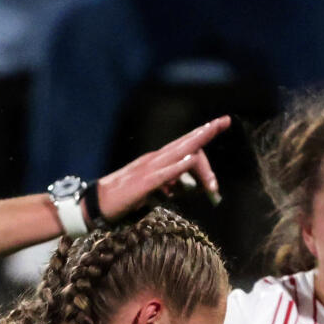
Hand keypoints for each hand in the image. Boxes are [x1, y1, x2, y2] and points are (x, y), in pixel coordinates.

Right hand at [99, 118, 227, 218]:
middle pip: (185, 143)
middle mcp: (155, 159)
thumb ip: (172, 186)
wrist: (98, 203)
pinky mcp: (144, 183)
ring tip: (213, 146)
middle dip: (206, 131)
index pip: (184, 145)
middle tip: (225, 121)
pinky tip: (190, 160)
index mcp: (158, 160)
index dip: (203, 135)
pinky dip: (178, 167)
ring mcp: (149, 169)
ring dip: (198, 150)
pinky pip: (164, 173)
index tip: (220, 124)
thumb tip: (190, 187)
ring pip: (177, 153)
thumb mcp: (154, 191)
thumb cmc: (126, 198)